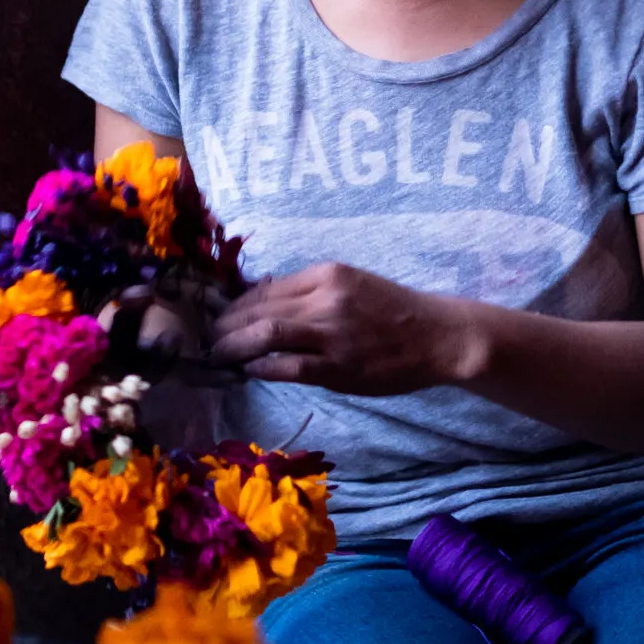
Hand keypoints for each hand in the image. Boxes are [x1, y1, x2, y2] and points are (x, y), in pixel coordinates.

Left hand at [208, 264, 471, 394]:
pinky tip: (248, 370)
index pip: (265, 288)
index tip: (218, 316)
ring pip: (266, 334)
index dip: (235, 304)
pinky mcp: (338, 367)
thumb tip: (260, 301)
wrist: (436, 335)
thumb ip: (309, 291)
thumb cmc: (393, 310)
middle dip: (226, 325)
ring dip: (234, 345)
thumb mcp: (350, 283)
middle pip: (259, 309)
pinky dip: (261, 367)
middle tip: (208, 339)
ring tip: (218, 355)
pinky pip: (287, 366)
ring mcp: (331, 333)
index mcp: (326, 273)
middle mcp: (325, 298)